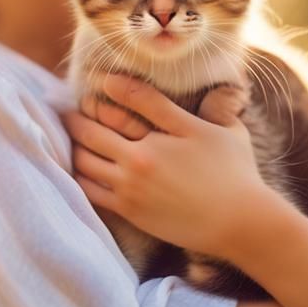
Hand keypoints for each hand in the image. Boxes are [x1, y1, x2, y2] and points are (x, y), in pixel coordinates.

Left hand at [61, 73, 263, 256]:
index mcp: (152, 141)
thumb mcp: (201, 128)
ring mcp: (129, 192)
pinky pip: (89, 193)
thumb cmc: (231, 169)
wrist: (241, 224)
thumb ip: (161, 105)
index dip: (96, 92)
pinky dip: (78, 177)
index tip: (91, 82)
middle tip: (66, 110)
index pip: (110, 109)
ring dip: (72, 147)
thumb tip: (126, 83)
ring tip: (70, 136)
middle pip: (87, 135)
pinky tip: (78, 167)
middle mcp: (134, 166)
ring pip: (82, 165)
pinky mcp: (130, 214)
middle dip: (72, 119)